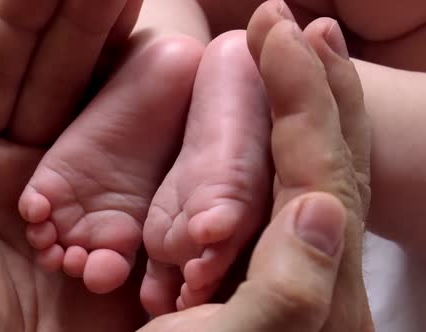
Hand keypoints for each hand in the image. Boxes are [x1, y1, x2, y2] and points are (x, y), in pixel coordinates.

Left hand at [0, 1, 169, 330]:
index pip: (1, 68)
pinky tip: (179, 79)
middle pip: (63, 75)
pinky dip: (163, 126)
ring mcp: (87, 193)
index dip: (29, 15)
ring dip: (128, 56)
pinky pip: (148, 169)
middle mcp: (35, 166)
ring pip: (109, 110)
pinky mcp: (127, 227)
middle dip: (86, 18)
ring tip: (145, 6)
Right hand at [142, 1, 372, 329]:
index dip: (303, 93)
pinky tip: (259, 123)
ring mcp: (282, 269)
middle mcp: (307, 273)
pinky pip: (272, 193)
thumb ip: (290, 292)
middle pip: (326, 160)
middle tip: (298, 23)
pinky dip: (269, 145)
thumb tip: (322, 208)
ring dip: (300, 105)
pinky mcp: (253, 271)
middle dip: (314, 84)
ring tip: (292, 50)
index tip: (281, 28)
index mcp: (307, 289)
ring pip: (305, 171)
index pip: (317, 169)